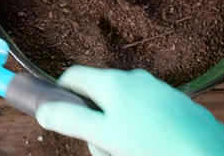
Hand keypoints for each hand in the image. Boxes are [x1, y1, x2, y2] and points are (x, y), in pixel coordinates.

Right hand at [36, 66, 223, 155]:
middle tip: (103, 148)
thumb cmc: (155, 148)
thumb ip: (71, 121)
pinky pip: (149, 114)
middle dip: (94, 122)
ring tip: (129, 152)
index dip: (62, 95)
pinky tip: (154, 149)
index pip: (74, 76)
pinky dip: (143, 130)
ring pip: (125, 107)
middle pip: (99, 95)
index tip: (62, 116)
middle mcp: (136, 79)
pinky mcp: (179, 106)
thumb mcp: (104, 137)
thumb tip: (44, 110)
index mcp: (114, 83)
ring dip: (118, 129)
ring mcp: (160, 91)